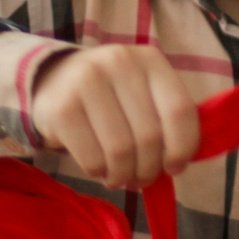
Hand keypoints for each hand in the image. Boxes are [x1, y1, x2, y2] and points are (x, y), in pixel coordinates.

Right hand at [29, 45, 199, 188]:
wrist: (56, 80)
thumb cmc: (112, 96)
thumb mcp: (144, 93)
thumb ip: (167, 119)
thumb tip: (178, 164)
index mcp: (150, 59)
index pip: (179, 111)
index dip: (182, 148)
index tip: (175, 168)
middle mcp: (120, 62)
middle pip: (149, 136)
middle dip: (149, 169)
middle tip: (142, 178)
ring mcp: (87, 82)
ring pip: (121, 151)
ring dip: (124, 175)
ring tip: (121, 177)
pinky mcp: (62, 108)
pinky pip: (92, 158)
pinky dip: (99, 173)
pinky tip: (99, 168)